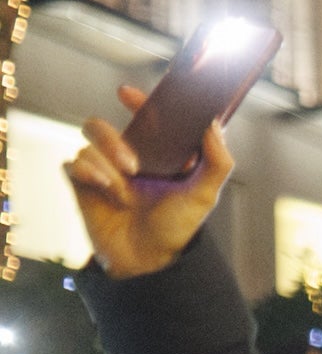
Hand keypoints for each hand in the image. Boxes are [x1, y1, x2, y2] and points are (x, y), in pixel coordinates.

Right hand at [63, 85, 237, 281]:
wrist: (148, 260)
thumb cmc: (176, 227)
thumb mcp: (205, 195)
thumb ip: (217, 161)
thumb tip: (214, 124)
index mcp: (155, 153)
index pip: (141, 118)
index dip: (135, 102)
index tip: (127, 93)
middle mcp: (126, 156)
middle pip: (100, 125)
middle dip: (113, 140)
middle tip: (134, 166)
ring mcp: (102, 170)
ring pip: (88, 143)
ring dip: (106, 165)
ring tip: (123, 192)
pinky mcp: (82, 184)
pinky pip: (73, 162)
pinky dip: (89, 174)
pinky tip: (106, 193)